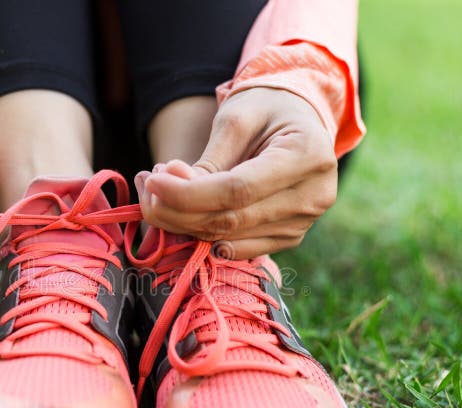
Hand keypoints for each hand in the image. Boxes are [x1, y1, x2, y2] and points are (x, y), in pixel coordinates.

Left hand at [136, 88, 337, 258]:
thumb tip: (172, 188)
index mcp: (307, 156)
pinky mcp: (290, 237)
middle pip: (232, 219)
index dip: (189, 193)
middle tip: (148, 186)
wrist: (300, 120)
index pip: (239, 190)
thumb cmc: (268, 107)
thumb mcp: (237, 116)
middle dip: (178, 210)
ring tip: (158, 193)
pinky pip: (238, 247)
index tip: (153, 180)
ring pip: (230, 238)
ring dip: (184, 223)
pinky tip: (181, 213)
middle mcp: (313, 196)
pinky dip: (204, 235)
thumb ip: (210, 158)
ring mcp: (304, 222)